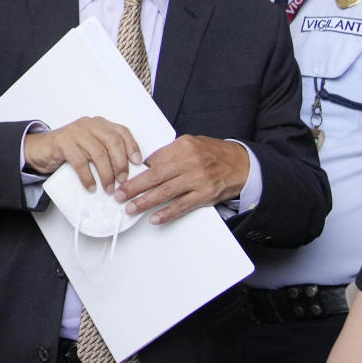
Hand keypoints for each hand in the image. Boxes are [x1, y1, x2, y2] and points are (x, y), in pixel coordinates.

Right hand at [23, 117, 140, 190]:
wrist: (39, 149)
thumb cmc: (68, 150)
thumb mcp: (90, 146)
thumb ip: (105, 151)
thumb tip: (126, 171)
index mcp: (99, 124)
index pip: (121, 132)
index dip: (132, 146)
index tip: (137, 162)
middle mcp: (88, 125)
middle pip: (112, 142)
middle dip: (120, 164)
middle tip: (122, 181)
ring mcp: (75, 132)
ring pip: (98, 153)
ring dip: (106, 174)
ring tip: (108, 188)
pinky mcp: (62, 142)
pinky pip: (80, 162)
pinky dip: (87, 177)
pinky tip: (91, 186)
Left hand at [114, 135, 248, 223]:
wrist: (242, 163)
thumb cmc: (213, 153)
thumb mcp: (190, 144)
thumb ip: (169, 153)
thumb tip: (146, 164)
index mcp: (182, 147)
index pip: (154, 159)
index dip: (137, 171)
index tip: (122, 178)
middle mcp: (189, 162)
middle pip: (155, 176)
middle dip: (134, 187)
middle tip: (119, 195)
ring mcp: (197, 179)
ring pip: (166, 192)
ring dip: (145, 202)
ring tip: (131, 208)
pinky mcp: (205, 194)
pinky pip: (182, 206)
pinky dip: (167, 213)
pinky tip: (155, 218)